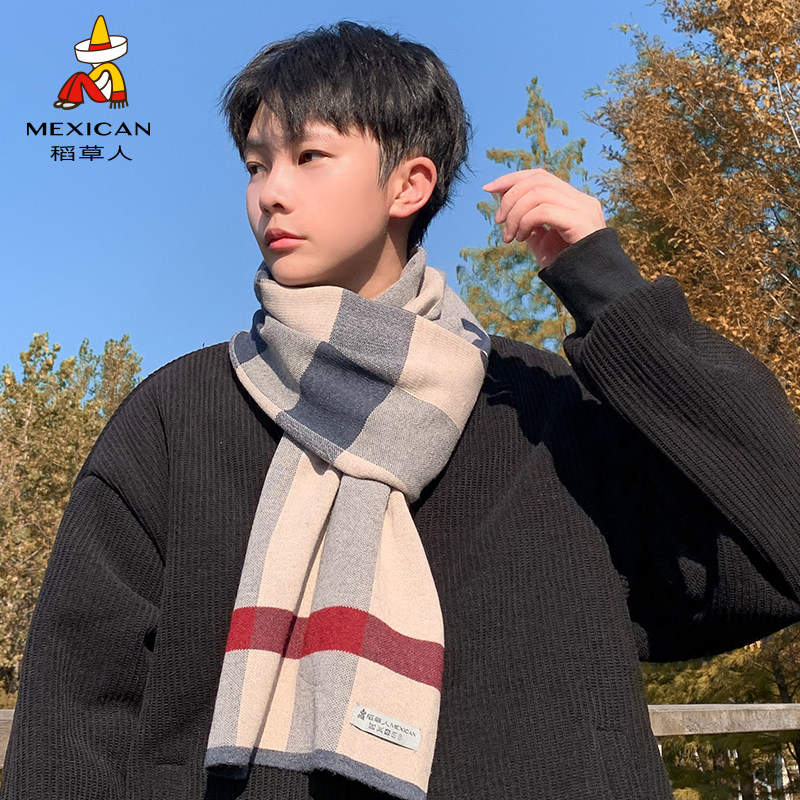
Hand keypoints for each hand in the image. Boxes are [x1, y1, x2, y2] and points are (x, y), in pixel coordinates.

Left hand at [483, 169, 605, 267]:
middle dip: (510, 197)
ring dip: (515, 213)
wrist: (588, 287)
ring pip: (538, 193)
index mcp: (572, 201)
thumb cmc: (565, 267)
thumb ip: (526, 221)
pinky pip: (544, 211)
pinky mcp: (581, 221)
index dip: (512, 179)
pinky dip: (526, 222)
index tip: (488, 188)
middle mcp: (581, 200)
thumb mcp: (540, 241)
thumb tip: (503, 202)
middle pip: (537, 179)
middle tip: (499, 222)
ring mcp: (583, 209)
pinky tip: (521, 239)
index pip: (540, 176)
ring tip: (510, 236)